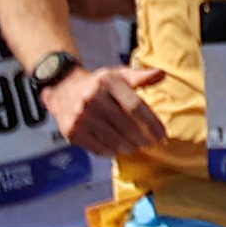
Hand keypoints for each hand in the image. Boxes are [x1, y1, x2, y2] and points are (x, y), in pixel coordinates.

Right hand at [46, 62, 170, 160]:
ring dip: (130, 147)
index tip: (163, 135)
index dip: (152, 123)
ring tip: (136, 146)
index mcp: (107, 83)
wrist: (62, 90)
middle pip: (126, 126)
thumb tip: (162, 74)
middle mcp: (92, 99)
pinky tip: (118, 149)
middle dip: (143, 139)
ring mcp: (81, 116)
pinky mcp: (72, 131)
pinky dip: (112, 152)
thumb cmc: (98, 85)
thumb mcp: (117, 75)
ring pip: (114, 140)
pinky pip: (98, 148)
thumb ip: (140, 76)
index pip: (135, 106)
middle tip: (151, 143)